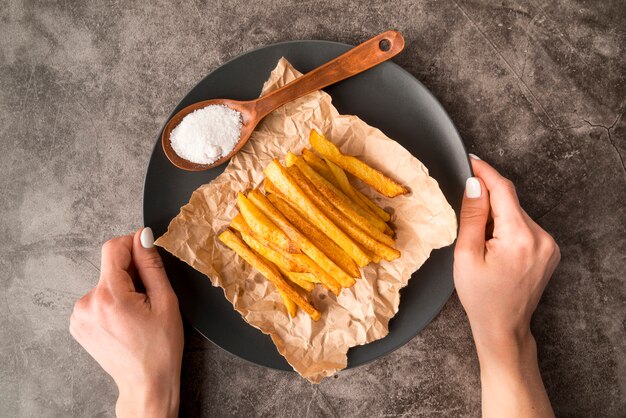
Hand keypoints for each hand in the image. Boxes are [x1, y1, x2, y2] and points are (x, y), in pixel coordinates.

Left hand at [70, 228, 183, 417]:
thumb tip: (142, 237)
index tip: (147, 250)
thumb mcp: (165, 301)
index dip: (133, 243)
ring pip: (104, 282)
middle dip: (131, 271)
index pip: (113, 248)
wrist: (146, 383)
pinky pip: (97, 297)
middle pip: (110, 266)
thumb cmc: (160, 349)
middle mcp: (87, 304)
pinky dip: (112, 300)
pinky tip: (126, 318)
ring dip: (122, 286)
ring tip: (138, 311)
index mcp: (109, 297)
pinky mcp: (78, 323)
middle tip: (149, 295)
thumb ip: (151, 265)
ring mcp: (79, 315)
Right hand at [454, 156, 559, 416]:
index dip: (485, 172)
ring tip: (480, 242)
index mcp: (519, 238)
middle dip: (487, 200)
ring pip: (516, 213)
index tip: (471, 159)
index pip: (504, 190)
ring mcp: (549, 244)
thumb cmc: (481, 296)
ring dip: (496, 215)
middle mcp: (541, 238)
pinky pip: (524, 225)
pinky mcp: (549, 250)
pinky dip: (507, 226)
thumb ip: (472, 216)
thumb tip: (475, 183)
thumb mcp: (466, 255)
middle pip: (510, 201)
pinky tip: (494, 246)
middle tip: (466, 218)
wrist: (503, 326)